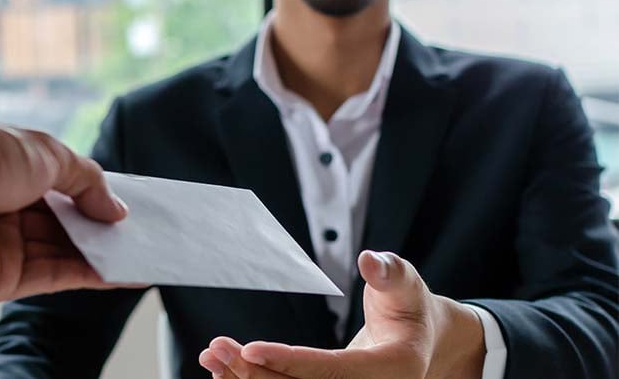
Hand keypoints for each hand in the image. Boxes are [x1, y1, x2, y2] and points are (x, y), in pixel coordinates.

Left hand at [0, 115, 127, 301]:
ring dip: (103, 253)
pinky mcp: (3, 279)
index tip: (125, 204)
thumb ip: (87, 182)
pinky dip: (91, 275)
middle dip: (101, 226)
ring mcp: (4, 245)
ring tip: (143, 252)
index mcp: (9, 170)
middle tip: (141, 231)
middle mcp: (5, 208)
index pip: (60, 187)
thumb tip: (116, 210)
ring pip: (64, 252)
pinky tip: (123, 272)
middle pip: (64, 222)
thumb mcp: (48, 153)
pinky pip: (55, 277)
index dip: (93, 195)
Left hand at [200, 250, 485, 378]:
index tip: (250, 348)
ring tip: (211, 355)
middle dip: (254, 372)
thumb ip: (390, 274)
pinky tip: (224, 369)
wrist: (416, 339)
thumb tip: (369, 261)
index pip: (332, 370)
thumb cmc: (408, 306)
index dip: (289, 361)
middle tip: (216, 347)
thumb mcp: (406, 284)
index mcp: (391, 370)